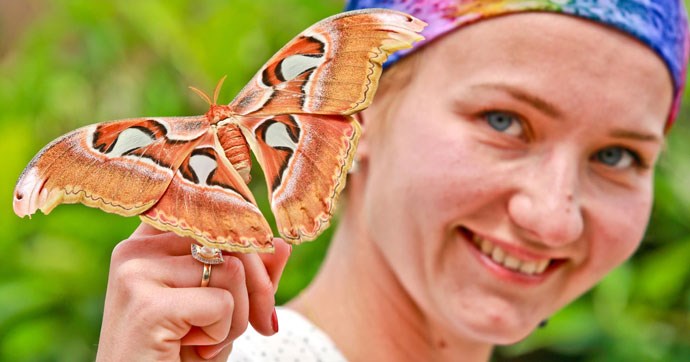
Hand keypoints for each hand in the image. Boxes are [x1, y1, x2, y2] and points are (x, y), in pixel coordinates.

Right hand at [96, 223, 290, 360]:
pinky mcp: (147, 306)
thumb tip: (282, 244)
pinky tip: (194, 349)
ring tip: (208, 341)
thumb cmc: (180, 355)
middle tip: (260, 324)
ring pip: (231, 269)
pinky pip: (221, 303)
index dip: (247, 233)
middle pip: (229, 237)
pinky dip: (223, 334)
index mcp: (148, 242)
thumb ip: (249, 275)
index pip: (210, 209)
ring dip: (238, 317)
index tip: (262, 260)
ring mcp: (137, 273)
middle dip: (258, 285)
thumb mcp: (223, 311)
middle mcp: (136, 250)